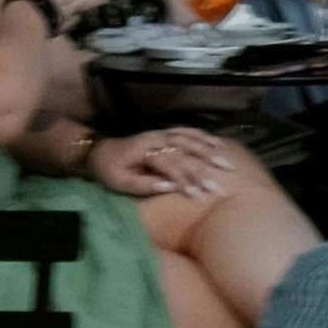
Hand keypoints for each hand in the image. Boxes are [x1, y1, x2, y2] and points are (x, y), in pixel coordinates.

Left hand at [92, 124, 239, 202]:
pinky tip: (218, 144)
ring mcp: (163, 133)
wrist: (101, 151)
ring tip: (226, 163)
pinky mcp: (166, 133)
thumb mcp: (121, 183)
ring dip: (210, 151)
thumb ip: (144, 185)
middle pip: (185, 152)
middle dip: (204, 168)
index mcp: (146, 150)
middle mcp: (157, 137)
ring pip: (191, 139)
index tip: (200, 196)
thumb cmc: (110, 171)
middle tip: (220, 184)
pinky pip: (189, 131)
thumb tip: (170, 187)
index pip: (171, 165)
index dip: (186, 180)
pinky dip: (204, 137)